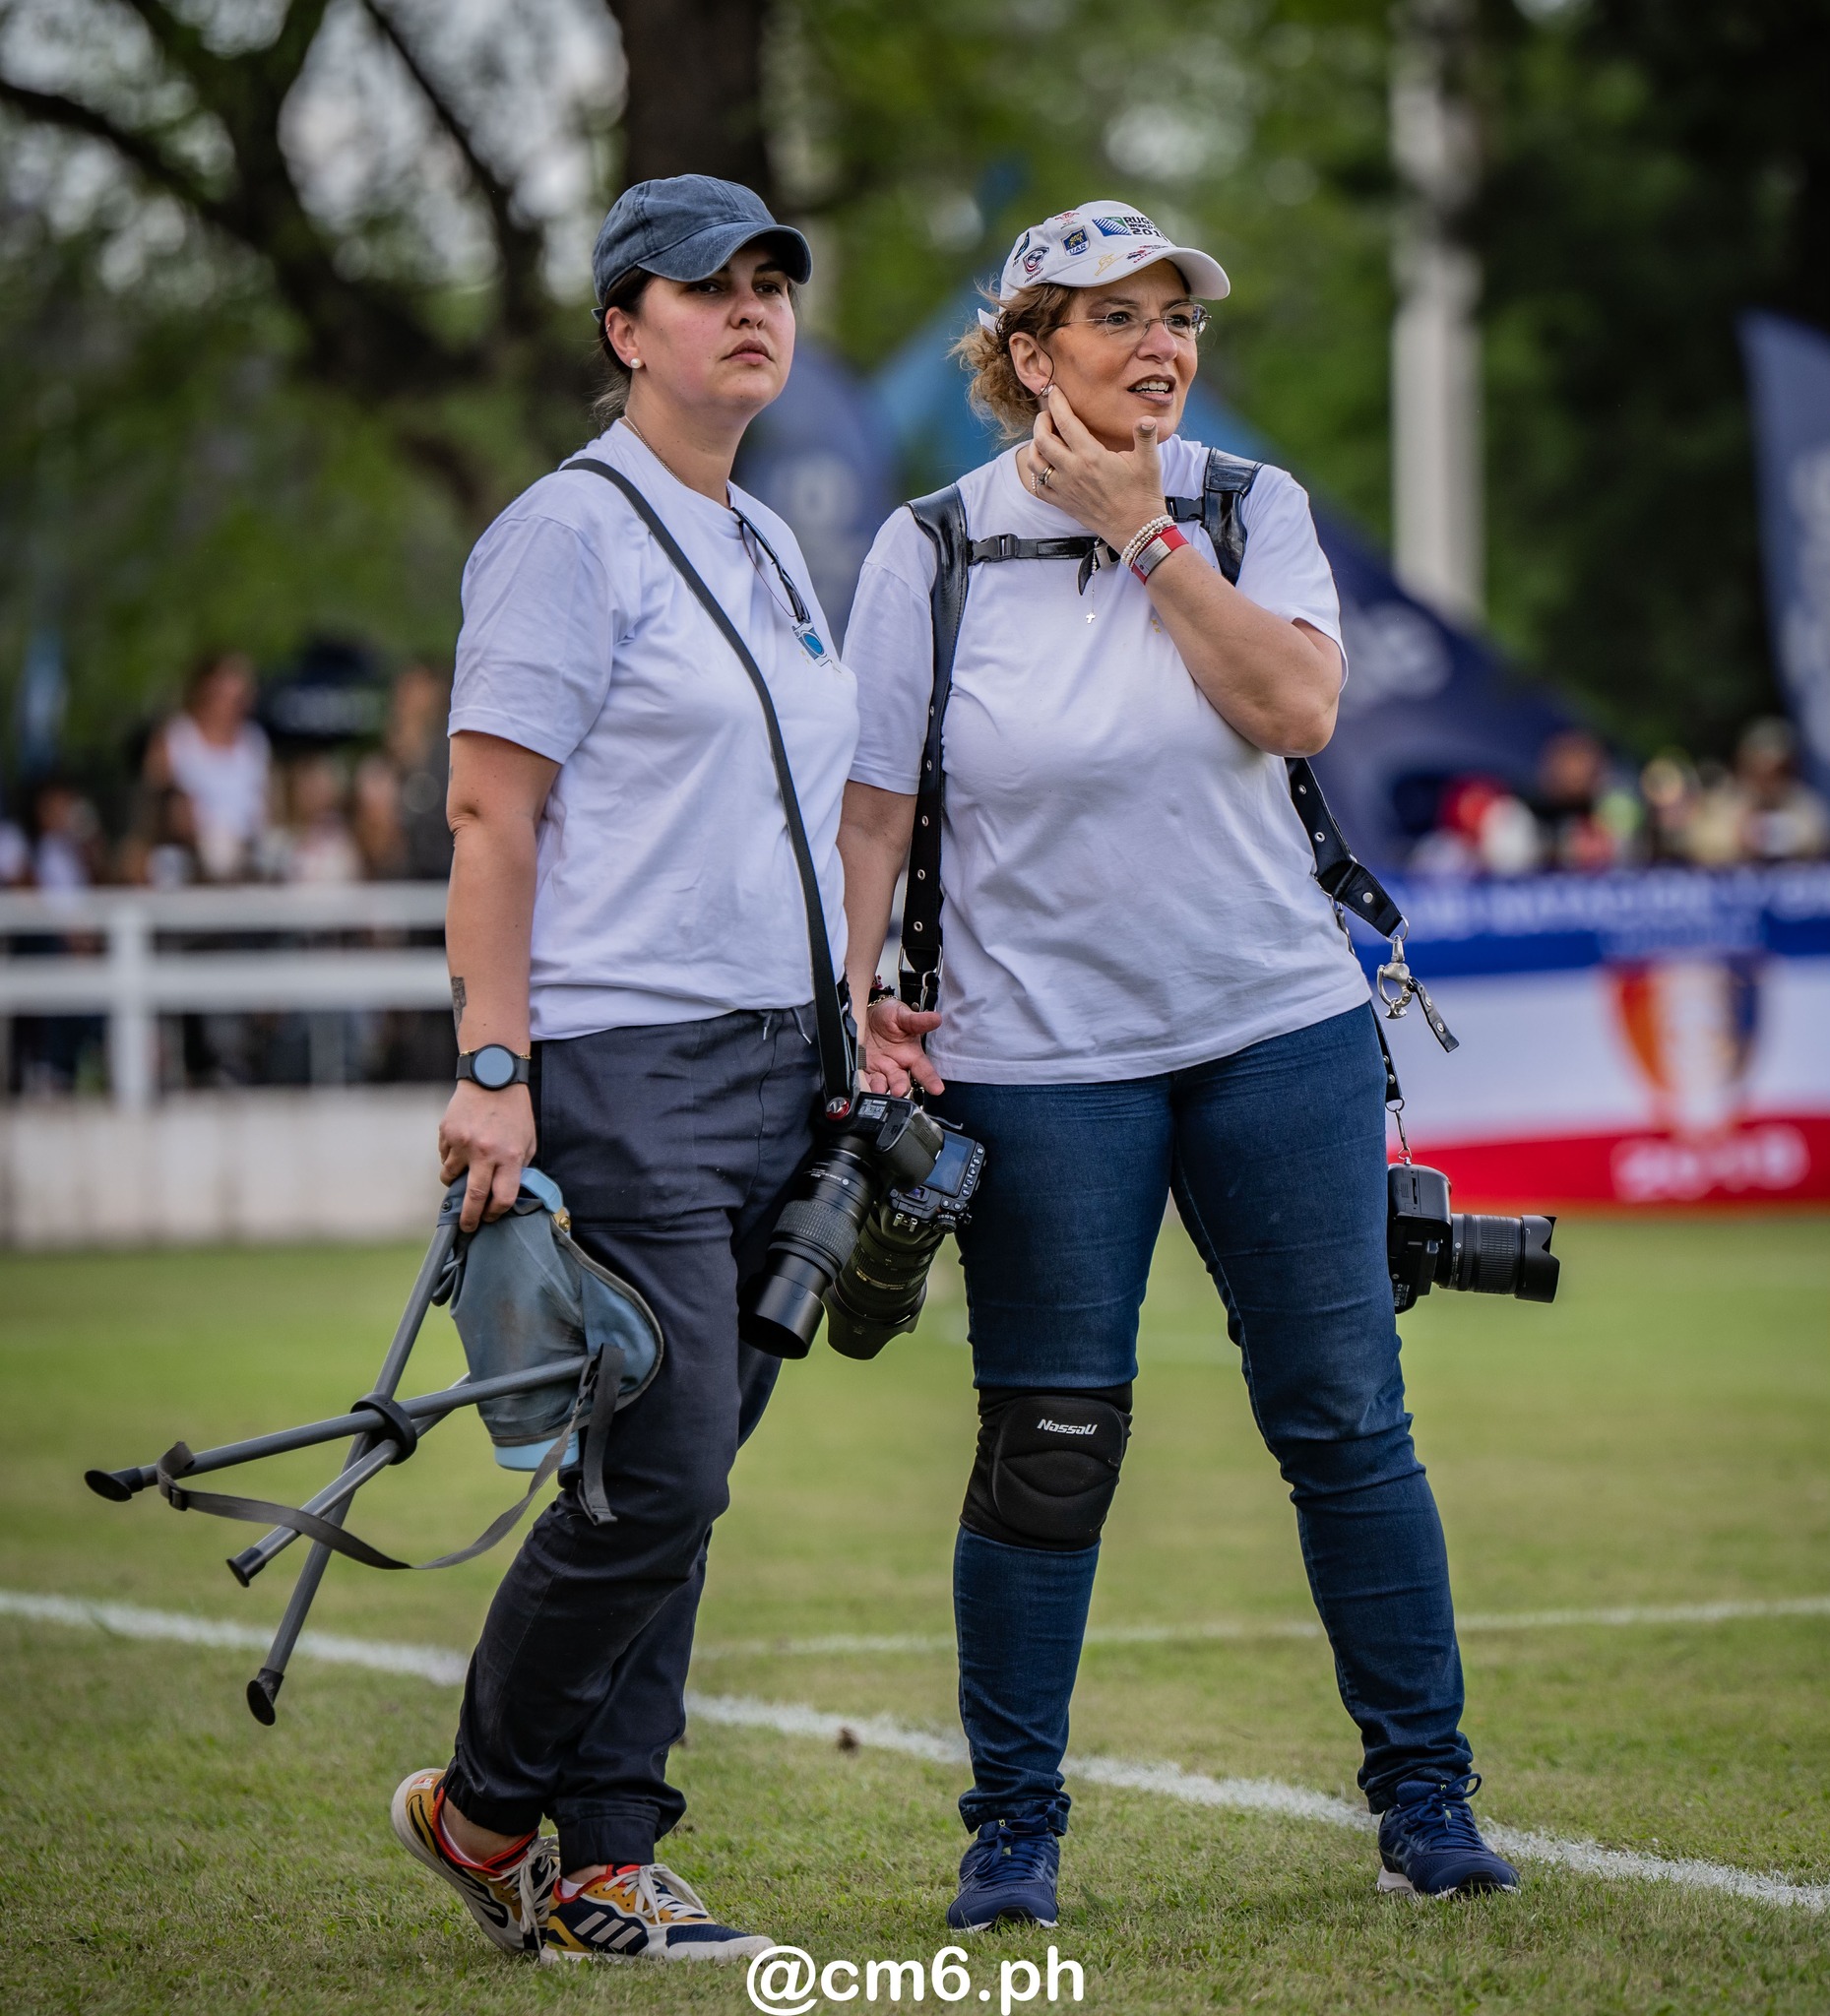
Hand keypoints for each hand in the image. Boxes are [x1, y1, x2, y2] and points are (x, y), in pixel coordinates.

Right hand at [438, 1080, 536, 1231]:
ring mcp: (462, 1143)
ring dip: (456, 1180)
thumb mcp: (528, 1141)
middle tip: (467, 1227)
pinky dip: (450, 1158)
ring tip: (466, 1170)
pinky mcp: (446, 1133)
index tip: (491, 1217)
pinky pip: (444, 1156)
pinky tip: (461, 1145)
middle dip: (469, 1218)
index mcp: (510, 1156)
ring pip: (450, 1177)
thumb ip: (519, 1167)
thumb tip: (505, 1193)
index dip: (496, 1213)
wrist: (492, 1077)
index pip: (503, 1198)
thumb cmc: (515, 1112)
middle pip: (474, 1197)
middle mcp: (485, 1152)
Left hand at [860, 995, 943, 1097]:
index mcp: (911, 1055)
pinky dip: (864, 1085)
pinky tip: (864, 1087)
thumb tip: (937, 1018)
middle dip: (901, 1088)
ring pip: (883, 1085)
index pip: (925, 1071)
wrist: (864, 1015)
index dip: (931, 1080)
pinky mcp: (865, 1071)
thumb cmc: (888, 1016)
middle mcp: (897, 1066)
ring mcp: (880, 1070)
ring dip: (882, 1089)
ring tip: (879, 1090)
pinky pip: (865, 1081)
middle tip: (899, 1090)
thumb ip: (918, 1021)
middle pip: (902, 1082)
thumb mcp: (902, 1015)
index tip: (937, 1089)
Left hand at [1024, 387, 1167, 552]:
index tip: (1054, 392)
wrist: (1136, 529)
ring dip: (1034, 446)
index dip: (1056, 404)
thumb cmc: (1143, 494)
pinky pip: (1038, 486)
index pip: (1065, 423)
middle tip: (1048, 414)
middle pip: (1042, 439)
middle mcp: (1072, 471)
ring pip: (1035, 462)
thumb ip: (1145, 436)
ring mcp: (1065, 489)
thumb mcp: (1149, 461)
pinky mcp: (1063, 503)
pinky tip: (1046, 465)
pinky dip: (1037, 472)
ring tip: (1043, 438)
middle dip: (1041, 421)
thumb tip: (1146, 418)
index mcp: (1091, 456)